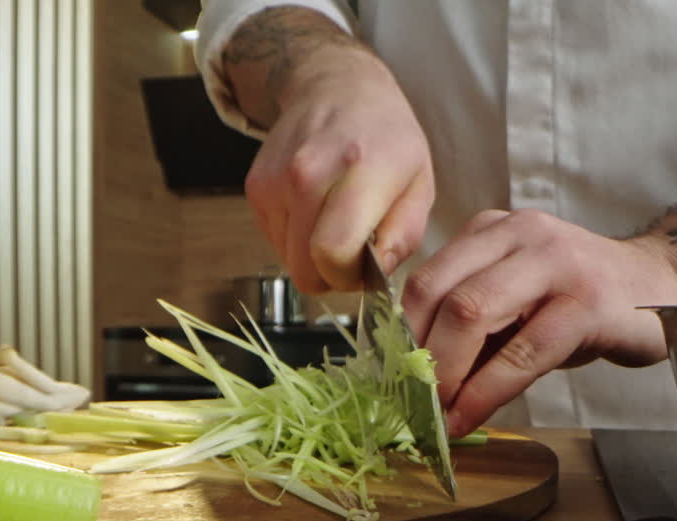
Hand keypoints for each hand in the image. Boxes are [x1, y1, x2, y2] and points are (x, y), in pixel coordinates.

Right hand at [242, 45, 433, 292]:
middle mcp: (308, 172)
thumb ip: (403, 235)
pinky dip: (296, 238)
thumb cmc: (387, 140)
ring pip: (287, 259)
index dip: (348, 276)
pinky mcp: (255, 187)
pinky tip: (315, 210)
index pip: (333, 252)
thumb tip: (375, 273)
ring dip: (312, 256)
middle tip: (352, 254)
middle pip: (304, 267)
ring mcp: (276, 180)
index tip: (364, 268)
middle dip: (330, 275)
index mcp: (359, 170)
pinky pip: (275, 241)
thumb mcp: (420, 183)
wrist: (337, 87)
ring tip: (335, 222)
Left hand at [402, 209, 676, 435]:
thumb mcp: (517, 302)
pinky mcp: (587, 302)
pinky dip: (487, 392)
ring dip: (445, 376)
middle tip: (407, 404)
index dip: (397, 336)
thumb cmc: (580, 302)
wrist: (664, 290)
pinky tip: (471, 417)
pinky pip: (522, 352)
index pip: (423, 278)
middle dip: (415, 358)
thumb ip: (468, 325)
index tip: (386, 381)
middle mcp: (520, 235)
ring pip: (471, 314)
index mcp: (491, 230)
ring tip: (436, 416)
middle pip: (438, 293)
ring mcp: (555, 263)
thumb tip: (409, 379)